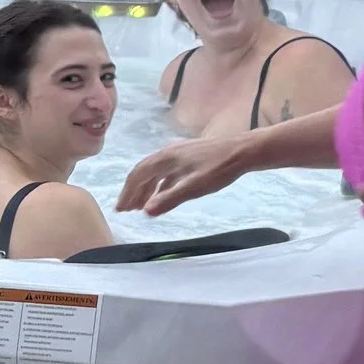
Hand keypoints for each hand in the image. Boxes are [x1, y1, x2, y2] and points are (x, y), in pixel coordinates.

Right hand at [117, 134, 240, 216]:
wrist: (243, 151)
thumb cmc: (219, 169)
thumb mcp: (194, 187)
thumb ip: (169, 199)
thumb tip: (146, 212)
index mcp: (165, 157)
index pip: (138, 175)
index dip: (128, 193)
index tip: (120, 209)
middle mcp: (168, 153)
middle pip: (143, 172)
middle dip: (133, 191)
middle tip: (125, 210)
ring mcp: (178, 153)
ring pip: (155, 172)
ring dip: (145, 188)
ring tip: (139, 206)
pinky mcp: (189, 157)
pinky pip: (166, 172)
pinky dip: (159, 185)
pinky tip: (162, 195)